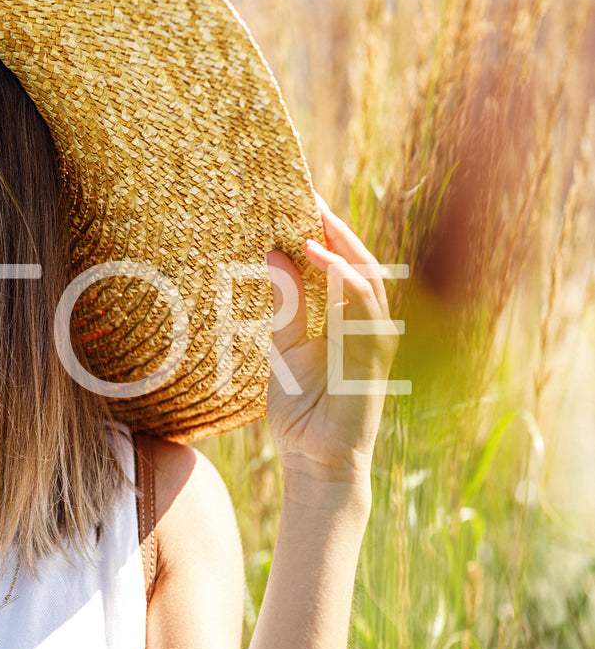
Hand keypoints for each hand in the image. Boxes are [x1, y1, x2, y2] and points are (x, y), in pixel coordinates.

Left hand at [265, 192, 399, 489]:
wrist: (317, 460)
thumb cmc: (302, 409)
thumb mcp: (283, 349)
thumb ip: (284, 304)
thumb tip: (273, 254)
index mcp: (342, 316)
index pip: (335, 261)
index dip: (319, 229)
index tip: (293, 196)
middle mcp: (364, 320)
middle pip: (356, 258)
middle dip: (332, 224)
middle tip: (303, 189)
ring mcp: (374, 335)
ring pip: (367, 274)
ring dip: (340, 240)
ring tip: (312, 210)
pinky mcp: (375, 352)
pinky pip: (364, 305)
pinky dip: (344, 277)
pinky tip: (319, 255)